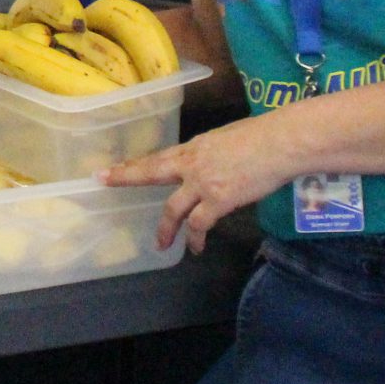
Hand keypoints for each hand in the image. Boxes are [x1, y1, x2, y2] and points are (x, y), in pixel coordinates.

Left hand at [101, 115, 295, 255]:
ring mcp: (202, 183)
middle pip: (151, 172)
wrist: (280, 143)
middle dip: (125, 176)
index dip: (134, 163)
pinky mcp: (219, 200)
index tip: (111, 167)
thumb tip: (212, 164)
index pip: (158, 157)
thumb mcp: (227, 139)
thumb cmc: (262, 136)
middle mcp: (192, 164)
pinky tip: (197, 247)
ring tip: (162, 244)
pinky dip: (197, 237)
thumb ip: (212, 154)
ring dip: (166, 229)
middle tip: (104, 181)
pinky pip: (200, 224)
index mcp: (194, 147)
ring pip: (173, 209)